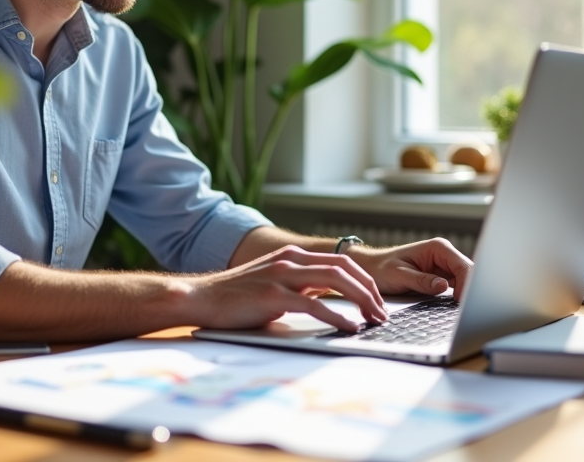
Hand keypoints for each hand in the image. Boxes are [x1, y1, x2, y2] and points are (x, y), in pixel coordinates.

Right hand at [185, 245, 388, 331]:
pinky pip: (314, 304)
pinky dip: (337, 316)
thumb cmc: (236, 296)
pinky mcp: (273, 295)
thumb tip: (327, 296)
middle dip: (369, 290)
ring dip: (360, 300)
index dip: (364, 280)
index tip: (376, 301)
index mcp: (292, 256)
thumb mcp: (274, 283)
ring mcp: (282, 276)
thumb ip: (299, 285)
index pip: (341, 261)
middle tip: (382, 312)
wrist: (201, 297)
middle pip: (344, 268)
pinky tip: (349, 327)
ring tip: (372, 319)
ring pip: (334, 280)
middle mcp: (290, 260)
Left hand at [347, 238, 473, 299]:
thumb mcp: (400, 275)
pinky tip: (455, 308)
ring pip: (465, 282)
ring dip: (465, 295)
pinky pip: (456, 288)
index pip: (462, 266)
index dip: (467, 284)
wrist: (370, 269)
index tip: (461, 302)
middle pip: (468, 273)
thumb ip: (422, 281)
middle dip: (470, 290)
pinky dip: (458, 298)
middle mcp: (444, 255)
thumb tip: (443, 286)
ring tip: (462, 311)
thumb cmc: (381, 268)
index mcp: (437, 248)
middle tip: (466, 311)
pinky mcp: (441, 278)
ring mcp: (444, 267)